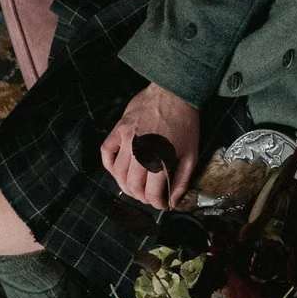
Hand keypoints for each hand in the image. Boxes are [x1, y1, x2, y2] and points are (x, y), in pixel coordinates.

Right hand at [101, 83, 200, 208]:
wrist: (174, 94)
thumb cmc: (185, 124)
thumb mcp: (191, 154)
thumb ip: (181, 180)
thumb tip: (174, 201)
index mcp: (160, 160)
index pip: (150, 193)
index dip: (156, 203)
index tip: (161, 204)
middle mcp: (140, 152)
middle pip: (132, 186)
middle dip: (141, 197)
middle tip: (148, 197)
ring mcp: (126, 140)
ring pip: (117, 173)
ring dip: (124, 186)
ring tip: (134, 187)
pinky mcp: (118, 130)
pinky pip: (106, 153)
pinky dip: (109, 165)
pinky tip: (118, 170)